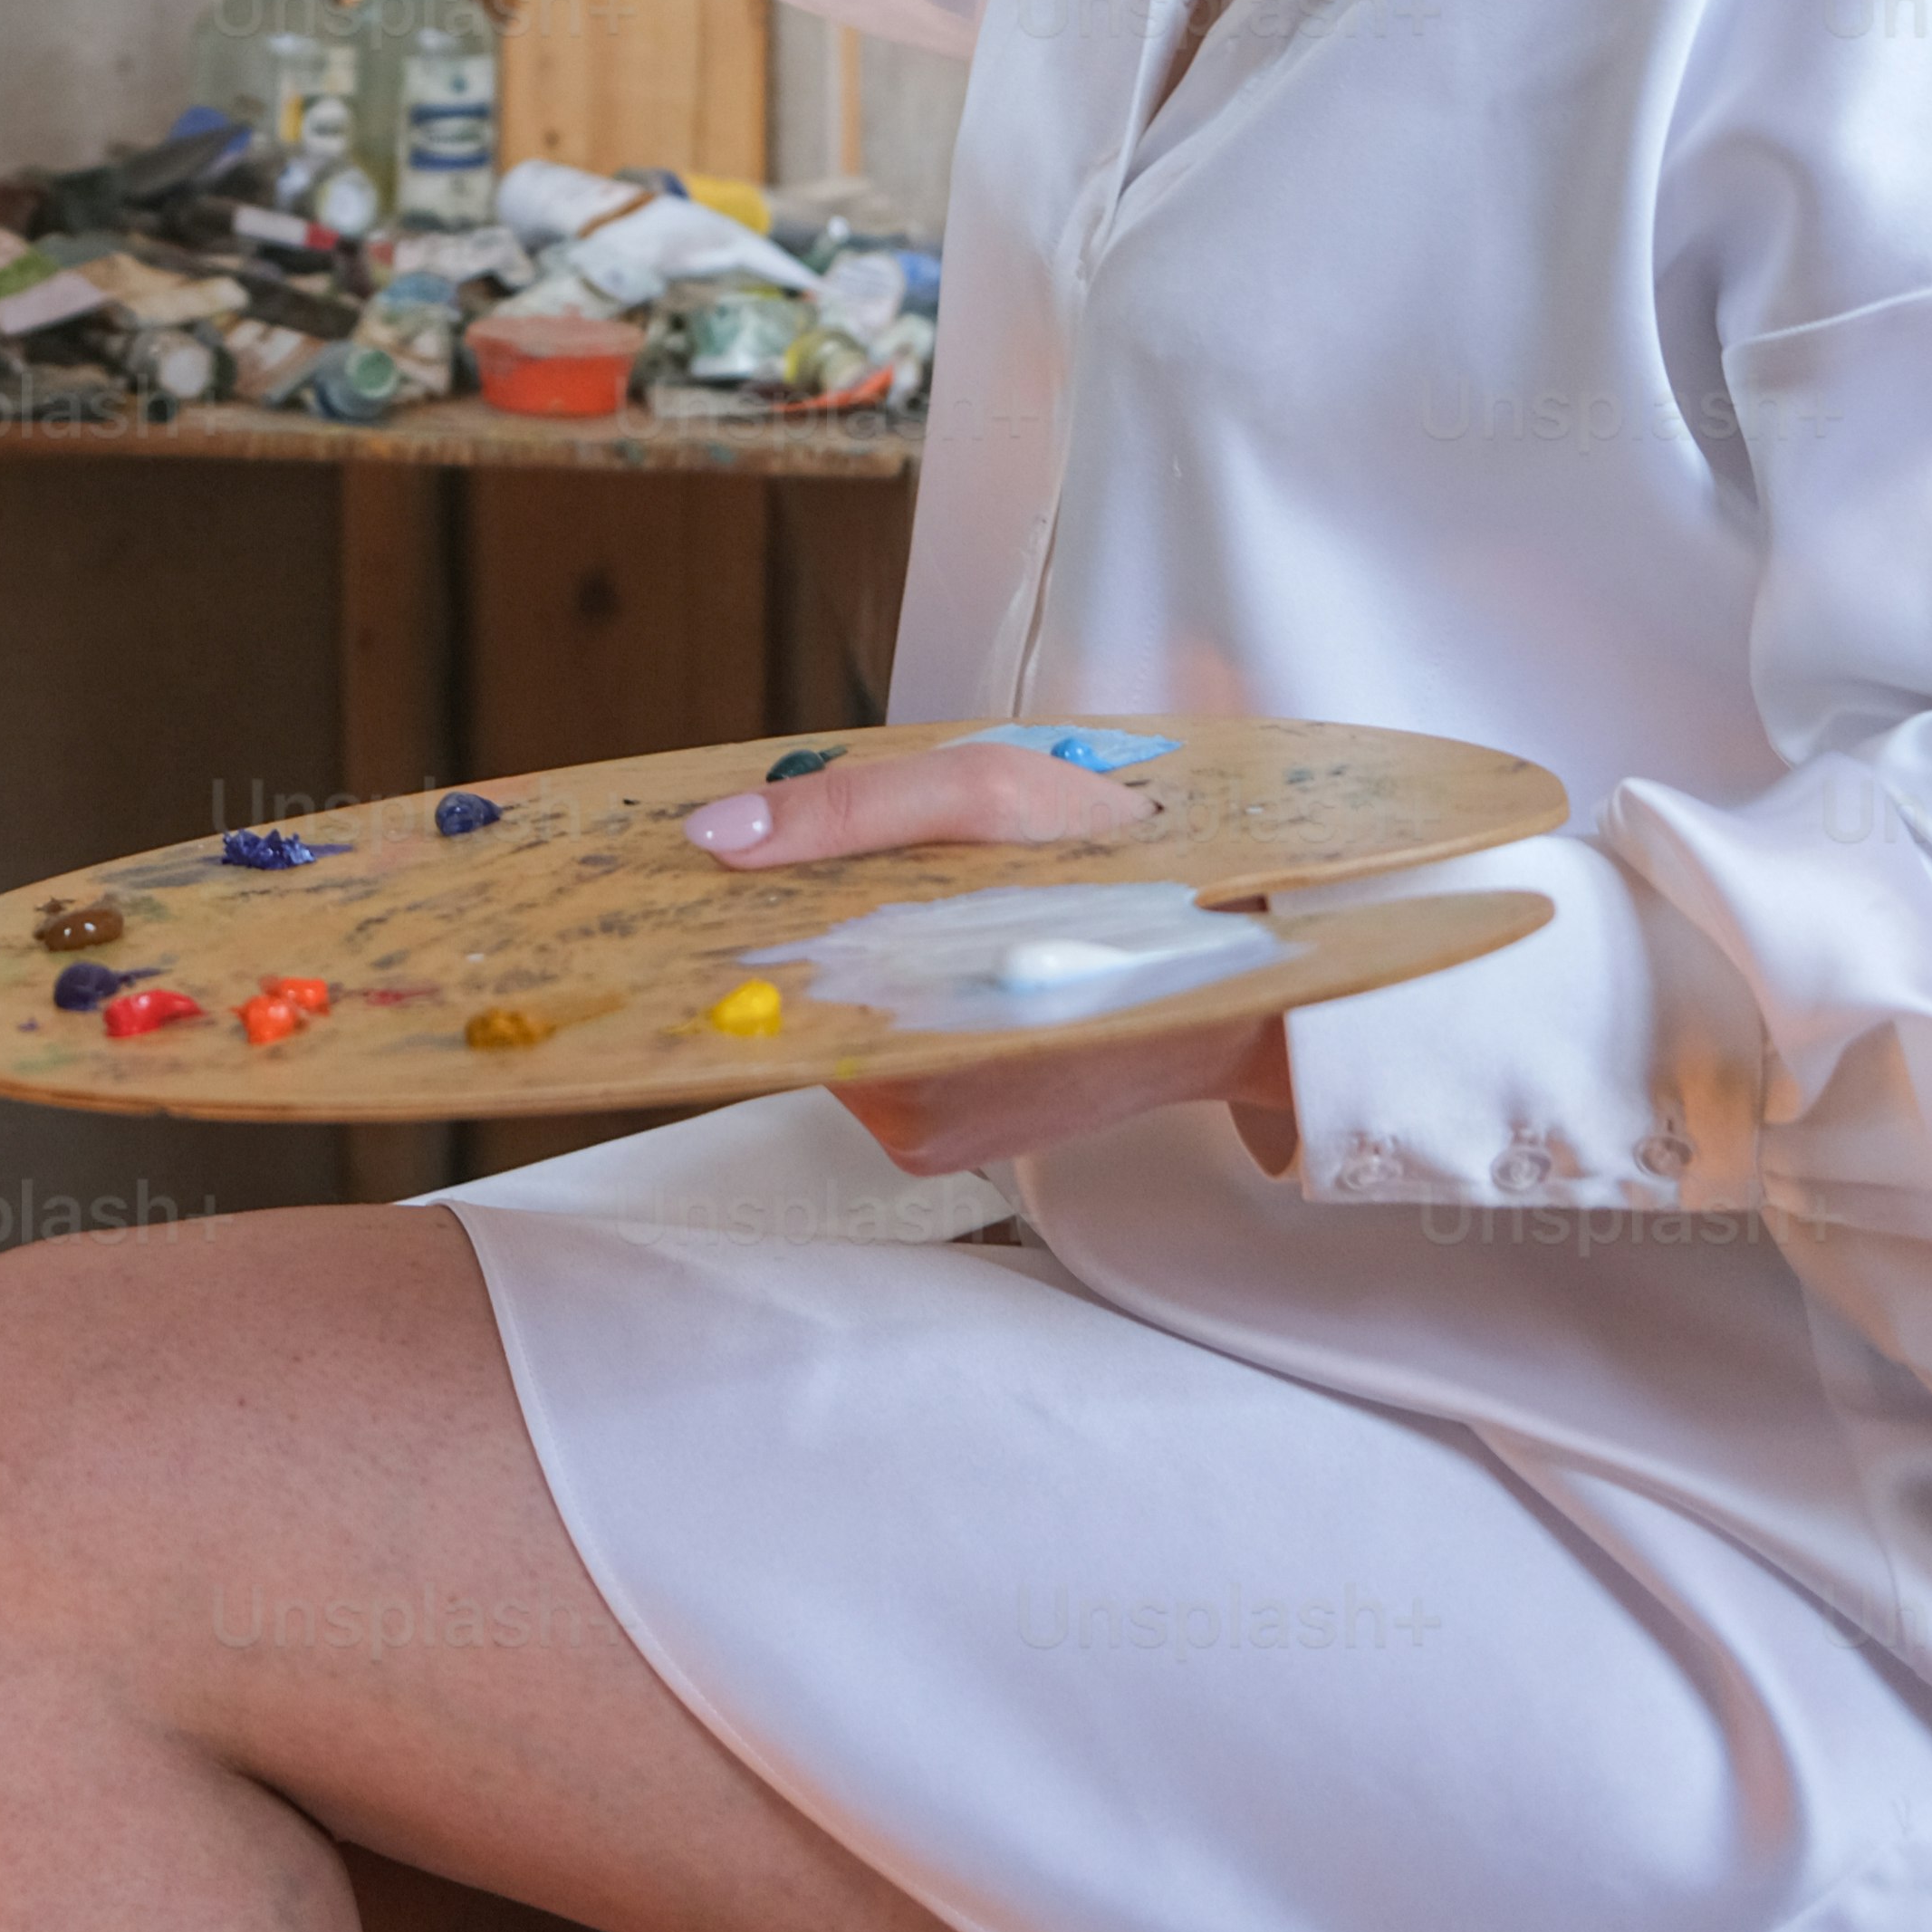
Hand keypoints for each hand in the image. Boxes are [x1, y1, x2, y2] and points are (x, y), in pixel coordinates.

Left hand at [680, 737, 1297, 1182]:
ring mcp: (929, 1137)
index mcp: (916, 1047)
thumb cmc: (1119, 865)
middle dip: (793, 925)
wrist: (1241, 954)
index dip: (733, 917)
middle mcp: (913, 1118)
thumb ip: (849, 812)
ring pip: (832, 1026)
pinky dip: (881, 983)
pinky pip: (873, 1049)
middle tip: (796, 847)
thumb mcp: (988, 794)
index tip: (691, 866)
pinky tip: (918, 931)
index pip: (766, 989)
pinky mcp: (946, 1137)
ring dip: (844, 952)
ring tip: (888, 884)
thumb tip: (714, 838)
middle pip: (798, 1007)